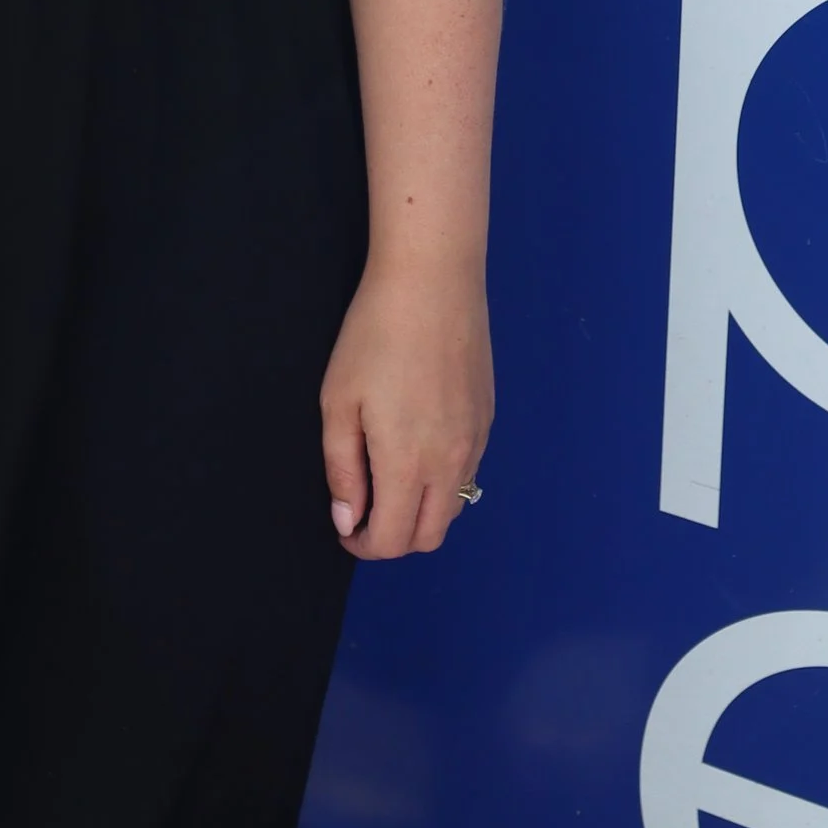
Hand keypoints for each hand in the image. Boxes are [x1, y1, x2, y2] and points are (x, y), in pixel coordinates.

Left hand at [321, 260, 491, 559]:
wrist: (432, 282)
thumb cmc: (374, 337)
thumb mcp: (339, 403)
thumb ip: (343, 470)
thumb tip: (349, 520)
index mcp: (409, 465)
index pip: (393, 540)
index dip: (364, 545)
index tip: (345, 528)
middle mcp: (451, 463)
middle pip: (429, 537)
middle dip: (394, 538)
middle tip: (366, 510)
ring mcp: (476, 441)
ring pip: (453, 507)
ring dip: (421, 512)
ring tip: (390, 479)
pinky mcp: (488, 418)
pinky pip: (468, 473)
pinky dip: (442, 482)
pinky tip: (418, 446)